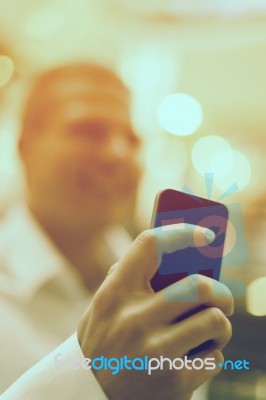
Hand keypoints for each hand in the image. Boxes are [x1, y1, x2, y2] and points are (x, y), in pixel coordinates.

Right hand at [78, 225, 232, 399]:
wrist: (90, 395)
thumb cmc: (103, 340)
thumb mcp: (104, 306)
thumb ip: (128, 278)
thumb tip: (174, 252)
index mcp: (114, 294)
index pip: (150, 245)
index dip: (181, 232)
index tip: (204, 235)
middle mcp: (133, 319)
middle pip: (198, 285)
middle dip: (220, 292)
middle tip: (221, 299)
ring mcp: (154, 351)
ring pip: (214, 320)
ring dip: (221, 325)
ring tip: (212, 331)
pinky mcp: (173, 380)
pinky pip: (214, 357)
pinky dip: (211, 355)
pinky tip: (195, 359)